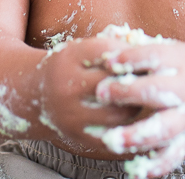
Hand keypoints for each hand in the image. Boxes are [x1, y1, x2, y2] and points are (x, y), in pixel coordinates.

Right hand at [36, 35, 142, 150]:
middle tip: (151, 79)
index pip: (107, 51)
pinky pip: (112, 136)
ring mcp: (71, 115)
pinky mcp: (77, 137)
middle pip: (114, 83)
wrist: (33, 95)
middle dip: (136, 80)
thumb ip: (111, 47)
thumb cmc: (67, 67)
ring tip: (141, 98)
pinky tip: (133, 119)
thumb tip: (147, 47)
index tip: (143, 55)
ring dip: (135, 105)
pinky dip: (127, 128)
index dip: (130, 53)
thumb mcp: (80, 49)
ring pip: (117, 113)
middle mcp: (66, 86)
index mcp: (68, 58)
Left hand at [93, 40, 184, 162]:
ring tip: (113, 139)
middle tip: (102, 92)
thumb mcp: (172, 50)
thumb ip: (142, 49)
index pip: (154, 57)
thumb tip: (107, 42)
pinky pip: (173, 155)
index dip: (130, 58)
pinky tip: (138, 171)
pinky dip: (157, 165)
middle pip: (157, 91)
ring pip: (163, 128)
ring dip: (137, 135)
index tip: (108, 60)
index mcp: (181, 62)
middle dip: (128, 92)